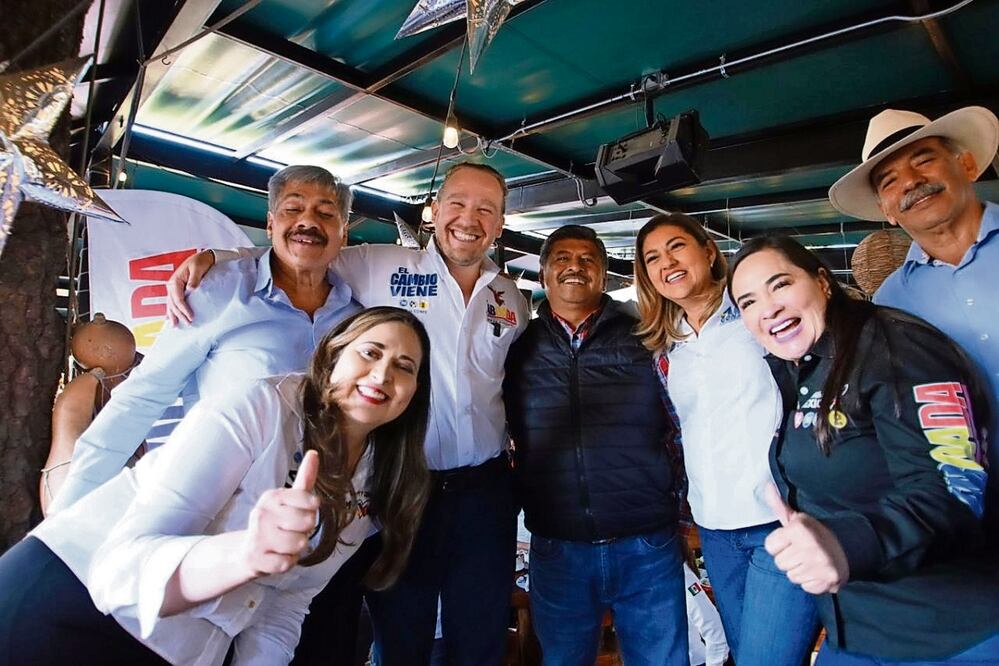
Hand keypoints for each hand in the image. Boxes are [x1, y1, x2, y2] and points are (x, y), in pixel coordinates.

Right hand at [165, 250, 215, 325]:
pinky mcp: (177, 290)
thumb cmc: (200, 262)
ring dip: (173, 315)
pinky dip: (171, 310)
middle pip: (173, 304)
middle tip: (188, 324)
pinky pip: (172, 302)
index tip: (191, 317)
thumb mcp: (197, 269)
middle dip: (180, 315)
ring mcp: (173, 288)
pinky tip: (170, 318)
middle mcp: (171, 285)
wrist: (202, 257)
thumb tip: (190, 289)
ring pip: (171, 304)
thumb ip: (194, 280)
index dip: (184, 309)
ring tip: (175, 326)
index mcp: (175, 281)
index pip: (178, 299)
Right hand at [241, 450, 319, 577]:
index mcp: (272, 496)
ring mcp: (257, 536)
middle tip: (289, 531)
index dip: (311, 511)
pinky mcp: (256, 559)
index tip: (299, 513)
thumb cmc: (275, 522)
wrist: (246, 551)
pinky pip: (288, 563)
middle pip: (308, 522)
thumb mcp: (289, 499)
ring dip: (296, 548)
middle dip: (304, 531)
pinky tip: (276, 556)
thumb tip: (314, 453)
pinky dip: (287, 562)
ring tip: (283, 545)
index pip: (311, 501)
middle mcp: (262, 513)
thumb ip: (305, 478)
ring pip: (300, 543)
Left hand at [763, 483, 848, 594]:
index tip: (791, 541)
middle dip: (789, 559)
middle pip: (779, 563)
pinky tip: (818, 571)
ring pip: (791, 577)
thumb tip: (767, 486)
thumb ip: (779, 506)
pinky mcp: (829, 580)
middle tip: (802, 552)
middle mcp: (810, 546)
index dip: (779, 545)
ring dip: (799, 571)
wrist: (848, 547)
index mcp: (799, 528)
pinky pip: (806, 587)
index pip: (770, 546)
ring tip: (810, 561)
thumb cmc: (816, 533)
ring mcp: (820, 564)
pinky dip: (811, 582)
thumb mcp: (798, 518)